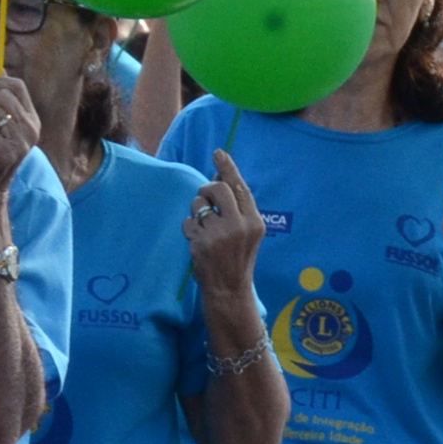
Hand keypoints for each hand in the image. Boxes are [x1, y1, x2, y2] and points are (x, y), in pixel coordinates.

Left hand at [188, 148, 267, 296]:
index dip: (228, 168)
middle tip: (206, 199)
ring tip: (204, 228)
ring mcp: (219, 235)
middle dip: (207, 190)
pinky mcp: (201, 243)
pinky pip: (188, 222)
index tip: (218, 152)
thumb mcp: (247, 233)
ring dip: (197, 212)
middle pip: (217, 189)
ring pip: (199, 204)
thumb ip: (236, 207)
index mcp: (254, 222)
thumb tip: (218, 178)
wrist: (230, 290)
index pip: (240, 187)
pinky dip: (190, 230)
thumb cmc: (238, 258)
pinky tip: (198, 242)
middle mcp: (239, 225)